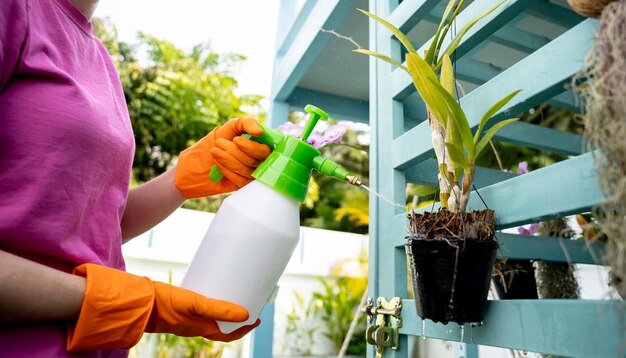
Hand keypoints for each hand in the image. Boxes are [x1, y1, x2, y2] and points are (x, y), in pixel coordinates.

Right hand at [67, 263, 259, 350]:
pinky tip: (210, 289)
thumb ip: (219, 309)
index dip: (245, 328)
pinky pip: (201, 308)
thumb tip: (246, 315)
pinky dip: (210, 303)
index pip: (230, 334)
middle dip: (237, 318)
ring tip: (233, 296)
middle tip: (248, 303)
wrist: (138, 302)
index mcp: (202, 329)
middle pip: (223, 326)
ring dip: (224, 311)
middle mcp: (196, 326)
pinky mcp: (180, 308)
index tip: (257, 317)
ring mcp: (187, 318)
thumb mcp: (196, 304)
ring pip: (212, 318)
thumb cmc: (166, 304)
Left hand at [175, 117, 271, 197]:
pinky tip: (217, 164)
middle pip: (257, 160)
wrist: (193, 163)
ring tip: (214, 151)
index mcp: (259, 145)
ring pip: (248, 170)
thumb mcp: (229, 128)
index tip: (235, 140)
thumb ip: (246, 123)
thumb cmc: (213, 142)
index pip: (266, 149)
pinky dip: (227, 169)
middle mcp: (259, 160)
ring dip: (228, 158)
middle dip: (235, 151)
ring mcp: (252, 174)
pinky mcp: (243, 185)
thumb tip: (260, 132)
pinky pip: (241, 180)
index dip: (252, 147)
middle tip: (219, 143)